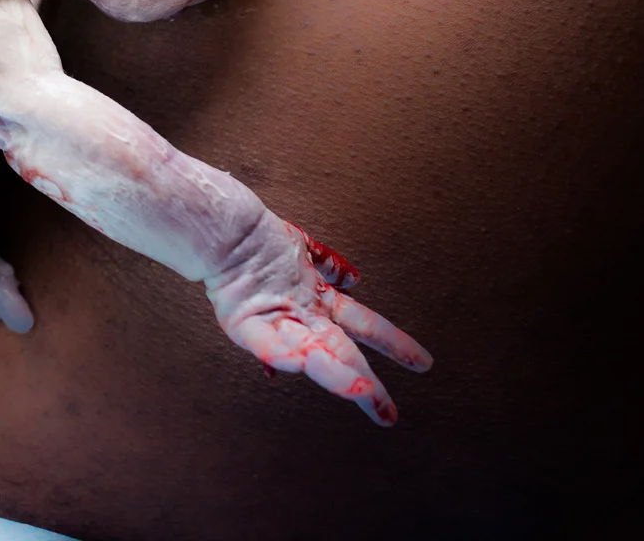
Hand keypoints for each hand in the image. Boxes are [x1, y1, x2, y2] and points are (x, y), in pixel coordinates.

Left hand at [206, 215, 432, 425]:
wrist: (219, 228)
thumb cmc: (256, 239)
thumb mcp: (300, 250)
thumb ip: (328, 264)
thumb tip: (355, 279)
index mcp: (317, 302)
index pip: (364, 326)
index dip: (395, 344)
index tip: (423, 363)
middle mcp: (299, 317)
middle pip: (339, 353)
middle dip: (367, 385)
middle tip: (389, 415)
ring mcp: (272, 320)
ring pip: (308, 354)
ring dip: (333, 374)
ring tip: (360, 393)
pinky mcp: (242, 321)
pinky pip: (263, 342)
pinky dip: (280, 354)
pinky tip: (298, 364)